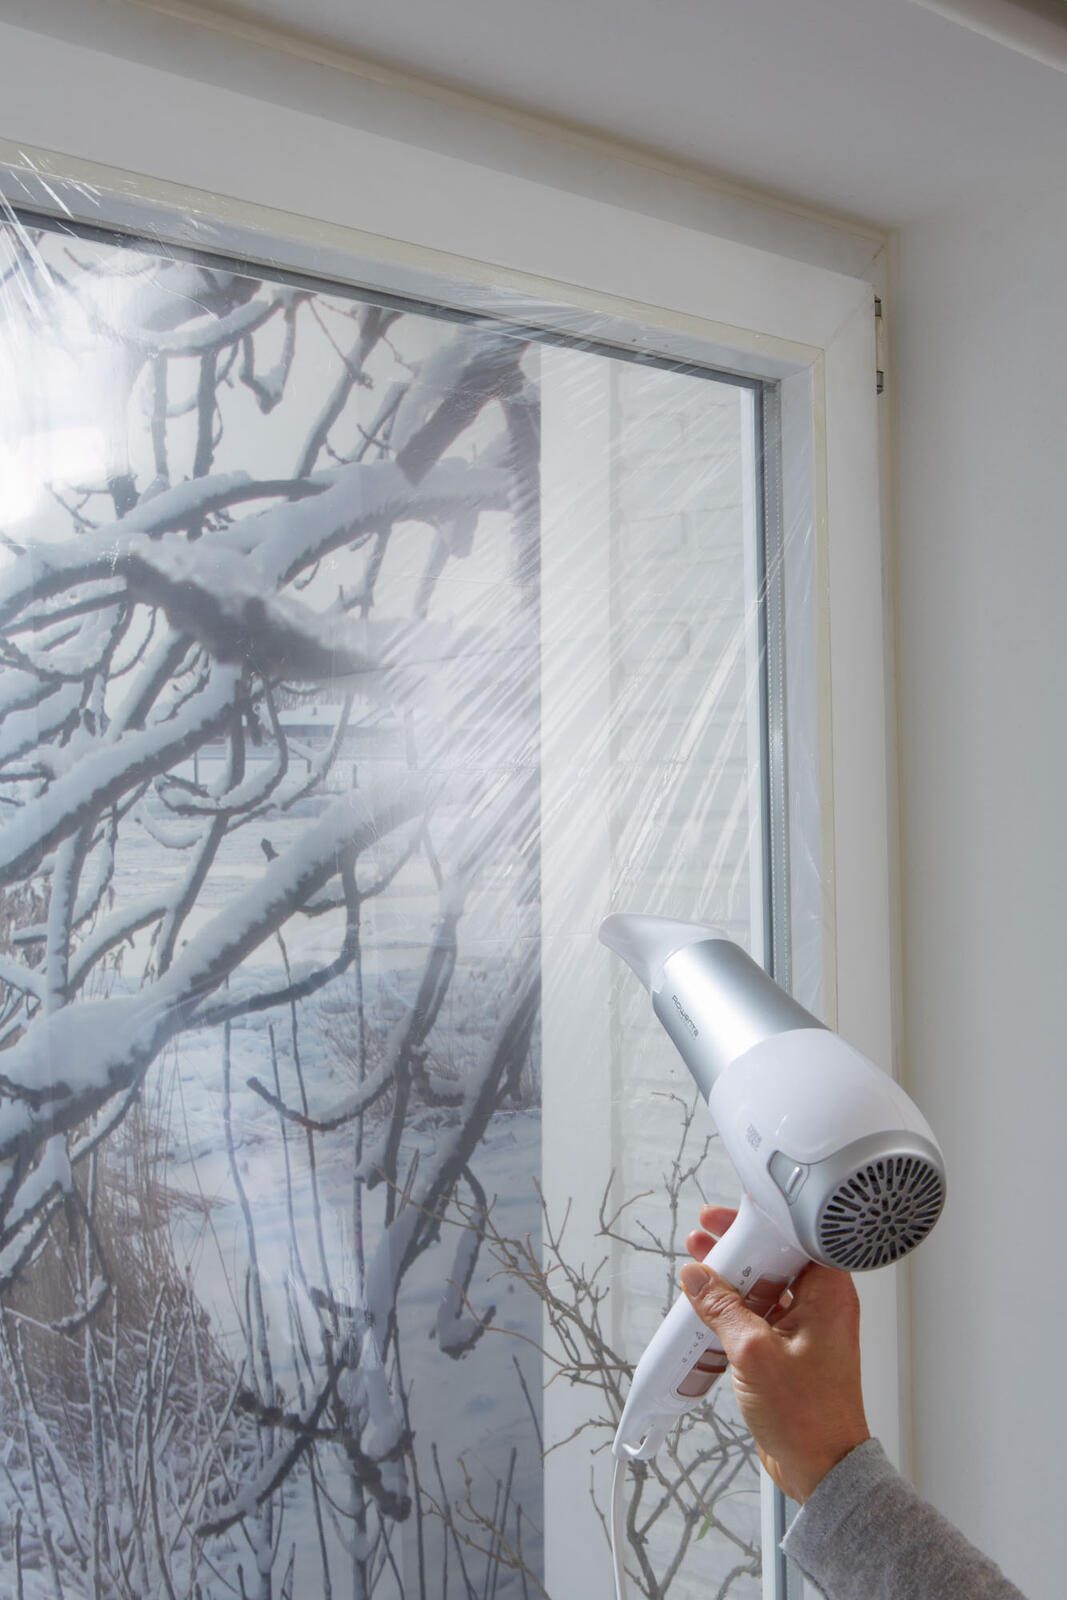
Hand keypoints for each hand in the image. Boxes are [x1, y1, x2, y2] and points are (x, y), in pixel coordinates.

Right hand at [680, 1204, 870, 1503]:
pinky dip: (735, 1309)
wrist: (822, 1470)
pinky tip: (708, 1309)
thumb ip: (721, 1309)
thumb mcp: (754, 1353)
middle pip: (777, 1259)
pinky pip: (761, 1316)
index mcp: (829, 1296)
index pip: (796, 1238)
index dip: (760, 1222)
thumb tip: (697, 1277)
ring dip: (733, 1279)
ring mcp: (806, 1329)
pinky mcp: (791, 1350)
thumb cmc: (809, 1418)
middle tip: (705, 1237)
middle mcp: (822, 1307)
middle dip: (739, 1247)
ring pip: (766, 1287)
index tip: (726, 1218)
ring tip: (698, 1268)